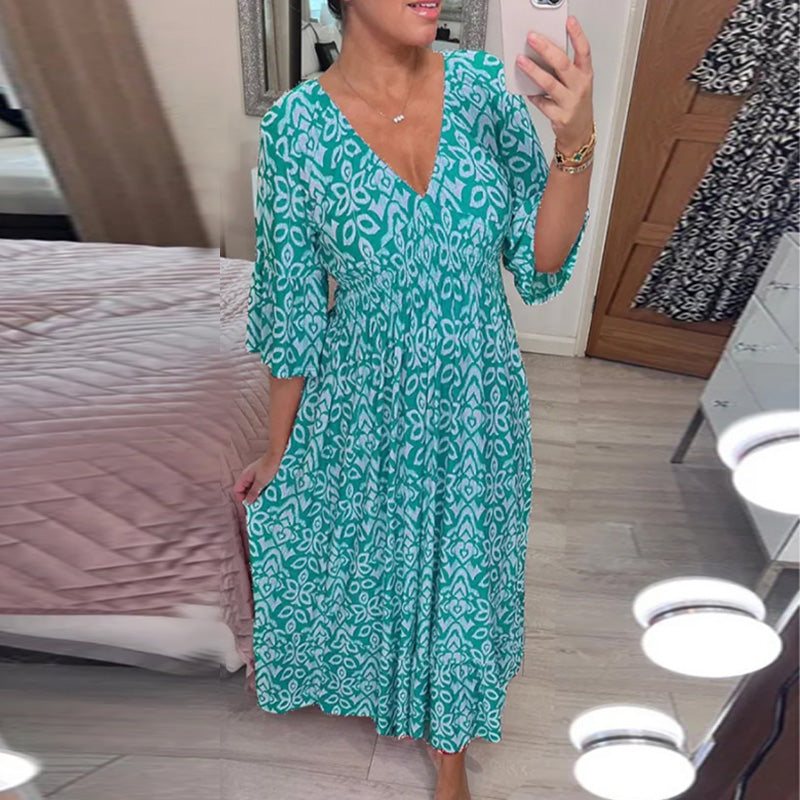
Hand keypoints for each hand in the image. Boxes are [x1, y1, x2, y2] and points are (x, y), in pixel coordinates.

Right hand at [233, 454, 281, 505]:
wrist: (278, 455)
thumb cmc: (269, 466)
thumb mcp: (261, 482)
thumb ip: (253, 492)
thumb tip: (247, 502)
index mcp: (244, 476)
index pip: (237, 490)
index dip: (242, 498)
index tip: (250, 504)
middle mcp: (248, 476)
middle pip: (244, 490)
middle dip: (250, 497)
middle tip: (258, 503)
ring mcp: (255, 475)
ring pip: (252, 488)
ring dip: (257, 493)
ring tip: (264, 498)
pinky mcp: (262, 474)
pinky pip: (259, 485)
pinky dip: (262, 489)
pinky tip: (268, 492)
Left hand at [516, 15, 593, 153]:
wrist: (579, 132)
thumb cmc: (576, 103)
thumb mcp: (577, 83)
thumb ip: (565, 69)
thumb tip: (543, 52)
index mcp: (585, 74)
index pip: (584, 50)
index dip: (577, 35)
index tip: (569, 21)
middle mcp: (579, 87)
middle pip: (563, 64)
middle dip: (546, 49)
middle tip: (532, 38)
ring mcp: (570, 102)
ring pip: (549, 83)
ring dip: (533, 71)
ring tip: (521, 61)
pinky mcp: (559, 117)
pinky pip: (542, 103)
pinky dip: (533, 96)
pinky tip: (526, 90)